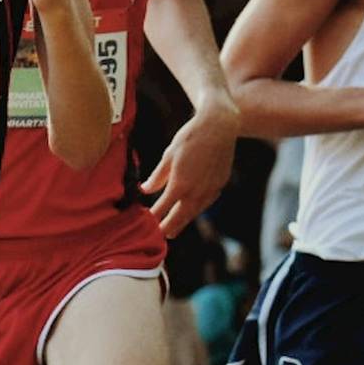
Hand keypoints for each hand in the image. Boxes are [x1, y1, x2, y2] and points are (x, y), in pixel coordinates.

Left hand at [141, 100, 236, 236]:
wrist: (219, 127)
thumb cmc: (189, 138)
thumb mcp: (168, 156)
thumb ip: (156, 177)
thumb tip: (144, 190)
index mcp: (180, 184)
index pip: (163, 208)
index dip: (154, 217)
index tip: (145, 223)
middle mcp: (197, 191)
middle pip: (180, 216)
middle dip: (169, 227)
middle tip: (160, 237)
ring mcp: (211, 189)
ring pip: (195, 211)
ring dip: (184, 221)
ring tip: (174, 230)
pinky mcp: (220, 185)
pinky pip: (206, 202)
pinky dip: (197, 209)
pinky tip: (191, 210)